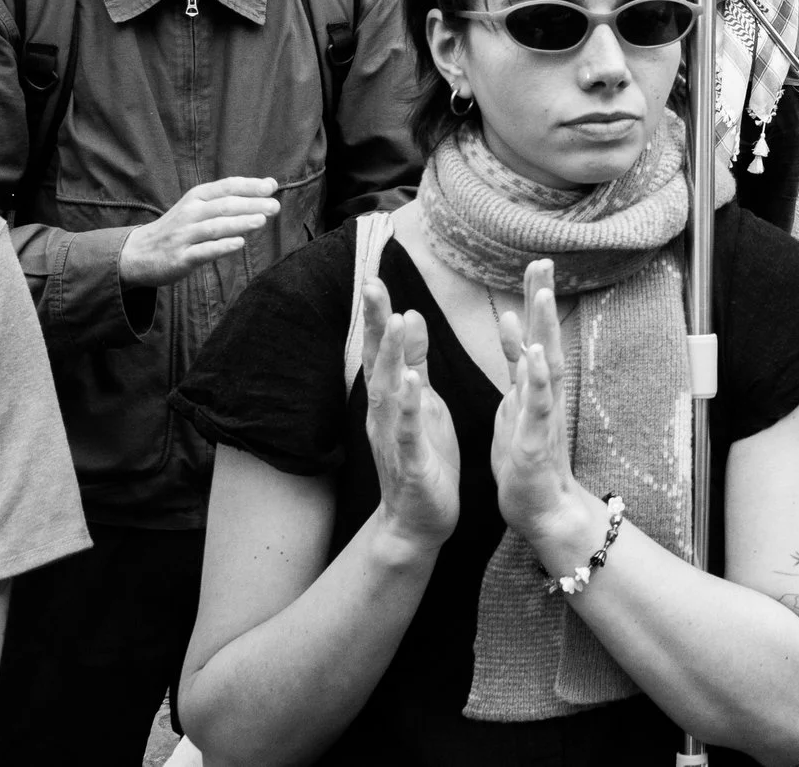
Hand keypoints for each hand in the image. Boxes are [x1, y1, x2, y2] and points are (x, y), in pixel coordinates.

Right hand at [117, 177, 279, 287]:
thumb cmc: (178, 228)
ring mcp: (184, 236)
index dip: (249, 186)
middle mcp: (189, 213)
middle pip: (223, 206)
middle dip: (251, 205)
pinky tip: (238, 243)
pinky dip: (221, 246)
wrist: (137, 253)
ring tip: (261, 220)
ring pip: (214, 227)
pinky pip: (203, 251)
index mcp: (196, 198)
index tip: (271, 186)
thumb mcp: (198, 207)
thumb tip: (268, 186)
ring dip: (239, 223)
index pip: (226, 187)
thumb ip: (229, 198)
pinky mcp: (180, 258)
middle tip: (274, 206)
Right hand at [360, 278, 460, 557]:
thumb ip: (415, 362)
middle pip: (378, 364)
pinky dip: (407, 409)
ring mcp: (395, 440)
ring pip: (389, 394)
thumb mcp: (424, 402)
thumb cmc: (425, 456)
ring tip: (394, 323)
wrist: (420, 520)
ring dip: (390, 359)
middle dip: (376, 325)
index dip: (378, 315)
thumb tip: (408, 316)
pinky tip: (411, 385)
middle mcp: (385, 415)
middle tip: (373, 285)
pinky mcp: (412, 464)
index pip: (382, 351)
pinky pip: (408, 434)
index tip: (375, 277)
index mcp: (392, 398)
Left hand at [493, 260, 582, 541]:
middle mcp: (541, 395)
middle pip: (545, 338)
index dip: (535, 299)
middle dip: (543, 300)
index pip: (535, 334)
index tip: (536, 262)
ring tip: (540, 296)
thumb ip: (518, 368)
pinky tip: (535, 356)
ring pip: (546, 367)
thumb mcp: (516, 405)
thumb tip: (519, 329)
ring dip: (544, 331)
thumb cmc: (526, 459)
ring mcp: (541, 417)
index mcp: (531, 386)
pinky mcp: (534, 443)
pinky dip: (537, 381)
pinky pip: (538, 408)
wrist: (542, 510)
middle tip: (543, 261)